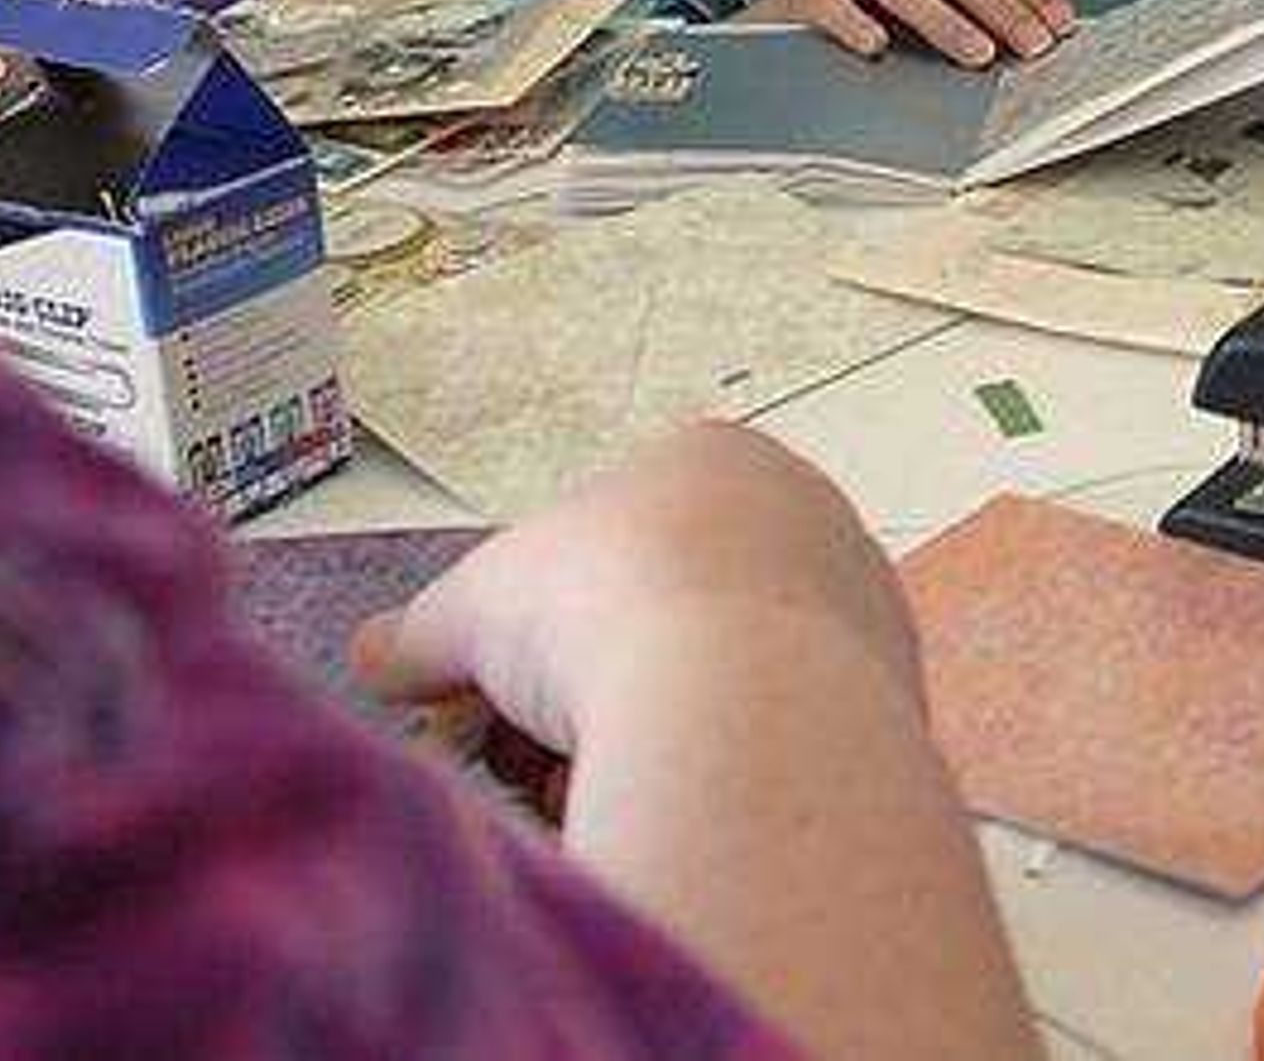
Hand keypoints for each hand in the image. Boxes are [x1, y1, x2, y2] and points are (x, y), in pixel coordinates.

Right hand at [351, 424, 919, 760]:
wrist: (741, 699)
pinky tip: (672, 805)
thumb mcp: (468, 611)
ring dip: (651, 737)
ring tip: (593, 787)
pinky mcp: (889, 696)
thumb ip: (418, 633)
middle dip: (591, 690)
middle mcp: (804, 514)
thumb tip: (373, 656)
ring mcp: (857, 604)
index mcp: (712, 458)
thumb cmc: (604, 609)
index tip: (496, 686)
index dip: (535, 622)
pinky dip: (721, 774)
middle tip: (530, 751)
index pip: (605, 537)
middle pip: (666, 616)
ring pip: (728, 683)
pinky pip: (781, 740)